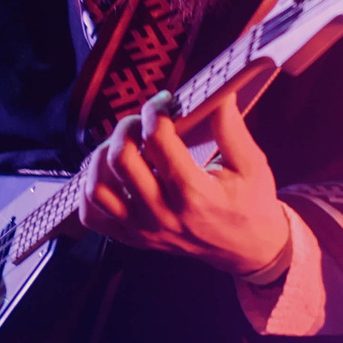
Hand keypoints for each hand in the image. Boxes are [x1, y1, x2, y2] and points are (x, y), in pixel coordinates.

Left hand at [81, 91, 289, 281]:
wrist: (247, 251)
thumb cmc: (250, 204)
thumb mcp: (251, 164)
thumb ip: (231, 127)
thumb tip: (218, 91)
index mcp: (194, 194)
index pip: (157, 140)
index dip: (156, 110)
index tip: (165, 101)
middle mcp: (163, 215)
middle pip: (121, 160)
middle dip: (127, 128)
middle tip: (143, 121)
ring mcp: (143, 230)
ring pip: (98, 187)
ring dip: (104, 157)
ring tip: (126, 145)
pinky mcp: (133, 238)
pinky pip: (92, 215)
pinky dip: (91, 190)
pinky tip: (110, 174)